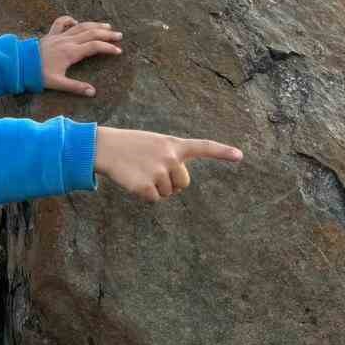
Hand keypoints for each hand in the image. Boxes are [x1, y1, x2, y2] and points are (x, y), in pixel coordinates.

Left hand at [40, 15, 122, 95]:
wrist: (19, 64)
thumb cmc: (38, 74)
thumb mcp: (57, 83)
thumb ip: (76, 87)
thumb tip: (92, 92)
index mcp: (71, 52)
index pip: (94, 46)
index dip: (108, 48)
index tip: (118, 51)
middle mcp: (67, 41)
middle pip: (91, 33)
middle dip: (107, 33)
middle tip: (119, 35)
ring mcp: (59, 36)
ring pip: (80, 26)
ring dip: (95, 25)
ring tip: (107, 25)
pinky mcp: (50, 35)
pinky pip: (61, 22)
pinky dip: (70, 20)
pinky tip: (76, 21)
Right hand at [93, 127, 243, 202]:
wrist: (105, 147)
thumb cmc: (133, 146)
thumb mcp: (156, 144)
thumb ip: (173, 157)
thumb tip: (179, 185)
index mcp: (174, 144)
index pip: (203, 146)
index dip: (222, 152)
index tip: (240, 156)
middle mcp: (170, 157)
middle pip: (183, 184)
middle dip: (171, 183)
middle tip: (152, 170)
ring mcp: (158, 172)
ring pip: (168, 193)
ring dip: (156, 188)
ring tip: (141, 172)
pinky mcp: (145, 186)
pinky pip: (155, 200)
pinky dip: (145, 195)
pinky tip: (135, 181)